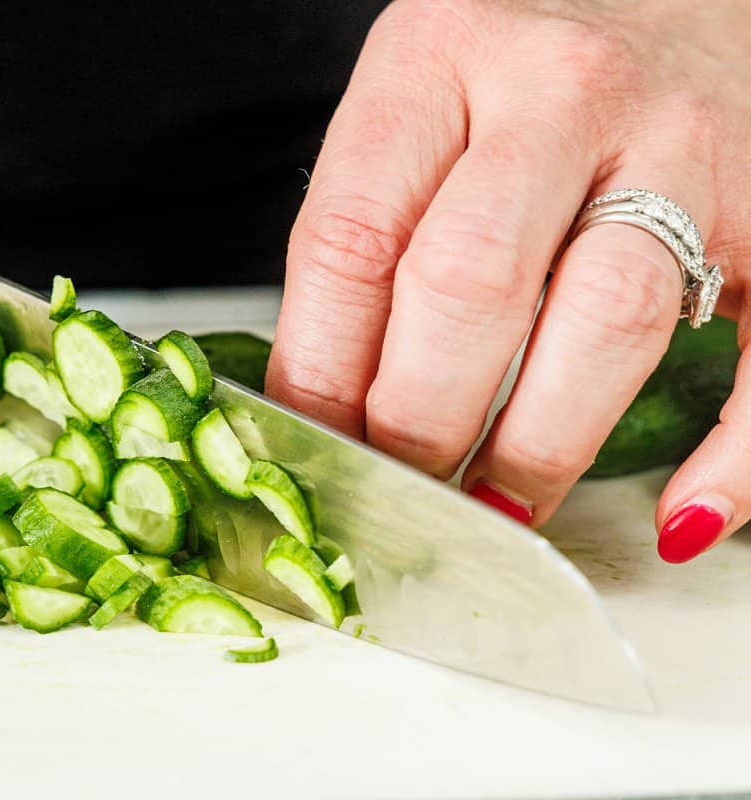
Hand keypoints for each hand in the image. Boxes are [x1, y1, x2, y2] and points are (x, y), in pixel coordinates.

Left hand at [268, 0, 750, 561]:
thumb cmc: (517, 56)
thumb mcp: (413, 97)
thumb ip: (369, 226)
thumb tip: (327, 403)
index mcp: (437, 57)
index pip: (351, 243)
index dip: (321, 375)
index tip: (319, 450)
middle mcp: (561, 89)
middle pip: (470, 287)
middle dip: (421, 423)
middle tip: (403, 484)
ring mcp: (681, 140)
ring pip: (608, 320)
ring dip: (539, 446)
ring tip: (496, 504)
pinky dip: (732, 455)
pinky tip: (678, 513)